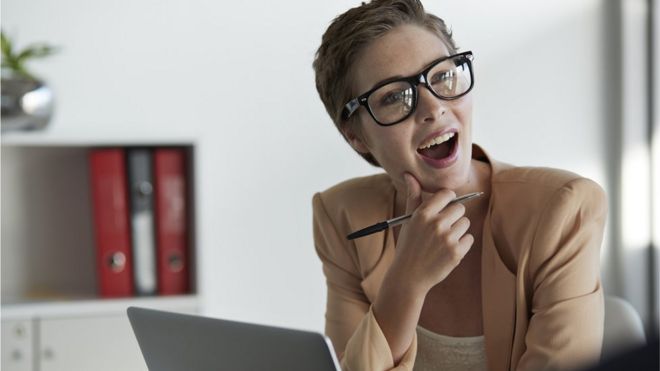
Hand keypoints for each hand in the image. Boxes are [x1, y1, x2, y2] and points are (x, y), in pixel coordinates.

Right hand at [390, 172, 473, 293]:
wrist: (409, 276)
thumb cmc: (408, 246)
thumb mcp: (408, 220)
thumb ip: (413, 197)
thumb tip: (409, 175)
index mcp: (423, 214)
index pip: (447, 194)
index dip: (447, 200)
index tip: (444, 207)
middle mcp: (436, 224)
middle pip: (460, 208)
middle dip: (454, 216)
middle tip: (443, 227)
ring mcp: (447, 239)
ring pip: (466, 223)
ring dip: (458, 230)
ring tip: (444, 240)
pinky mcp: (456, 253)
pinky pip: (469, 239)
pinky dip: (462, 244)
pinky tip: (448, 250)